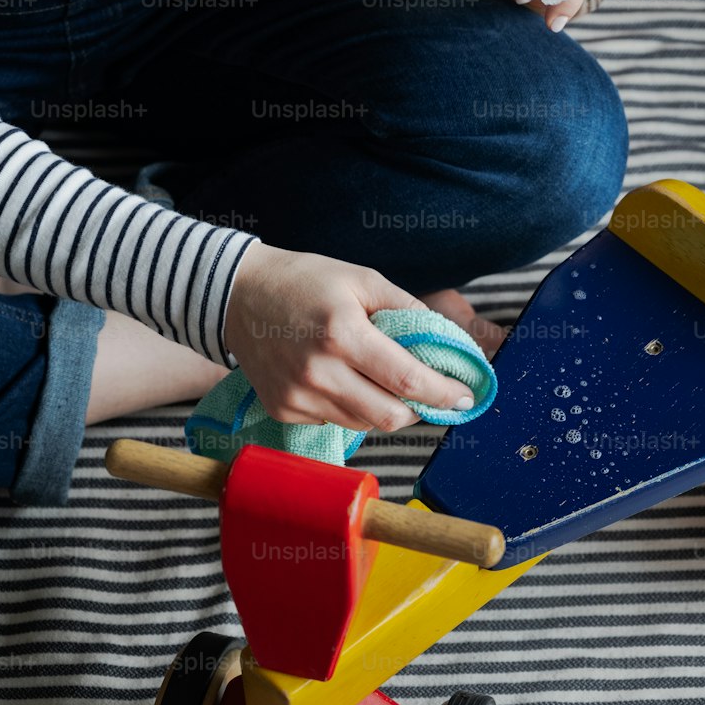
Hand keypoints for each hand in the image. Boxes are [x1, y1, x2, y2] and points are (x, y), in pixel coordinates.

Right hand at [222, 242, 475, 431]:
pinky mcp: (283, 409)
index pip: (406, 381)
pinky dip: (352, 408)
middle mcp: (318, 372)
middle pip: (389, 417)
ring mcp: (297, 396)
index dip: (444, 394)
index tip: (466, 397)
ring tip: (383, 379)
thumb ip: (408, 310)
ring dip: (386, 408)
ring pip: (365, 424)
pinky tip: (343, 379)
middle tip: (431, 394)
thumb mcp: (363, 279)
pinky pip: (336, 422)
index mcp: (342, 334)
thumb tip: (449, 343)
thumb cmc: (306, 281)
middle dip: (420, 409)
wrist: (238, 294)